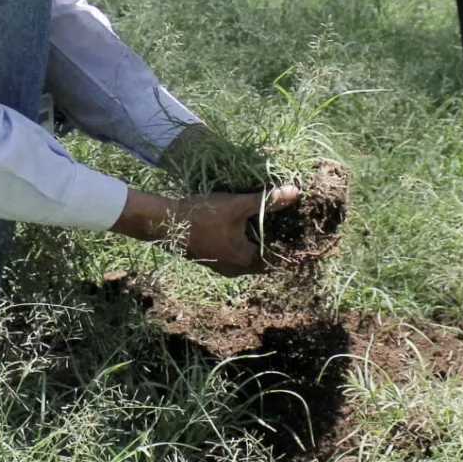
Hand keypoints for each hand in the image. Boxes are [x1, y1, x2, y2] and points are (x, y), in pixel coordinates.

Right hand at [183, 186, 301, 275]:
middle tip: (284, 225)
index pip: (277, 259)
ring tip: (266, 224)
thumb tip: (295, 192)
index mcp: (246, 260)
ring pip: (248, 257)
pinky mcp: (211, 259)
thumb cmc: (203, 215)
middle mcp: (235, 269)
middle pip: (263, 259)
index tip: (297, 232)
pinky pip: (234, 255)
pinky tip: (243, 228)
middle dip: (272, 243)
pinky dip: (242, 244)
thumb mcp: (237, 205)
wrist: (166, 222)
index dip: (288, 246)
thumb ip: (266, 201)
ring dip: (256, 244)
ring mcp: (221, 266)